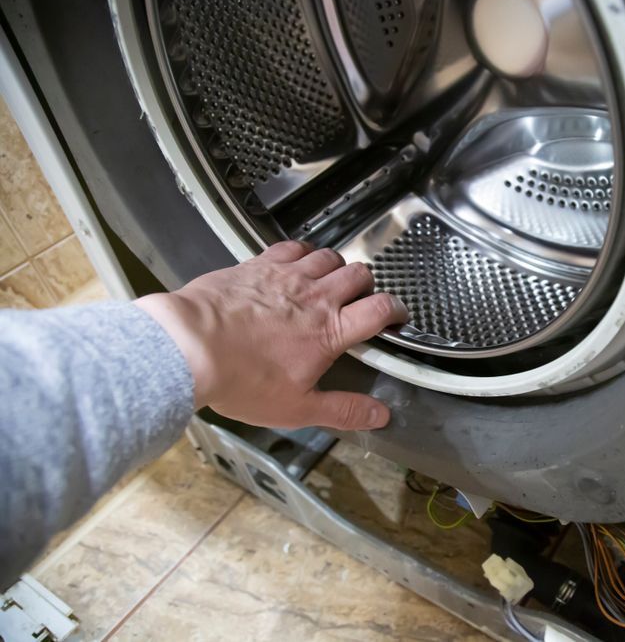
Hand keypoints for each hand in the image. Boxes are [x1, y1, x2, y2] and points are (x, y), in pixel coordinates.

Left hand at [134, 241, 407, 429]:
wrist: (188, 348)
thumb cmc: (240, 379)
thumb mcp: (296, 408)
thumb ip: (343, 410)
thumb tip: (378, 416)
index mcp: (330, 331)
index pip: (380, 309)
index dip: (396, 310)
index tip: (396, 315)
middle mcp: (315, 297)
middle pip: (359, 275)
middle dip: (367, 286)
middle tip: (361, 299)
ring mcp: (287, 276)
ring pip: (329, 256)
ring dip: (337, 267)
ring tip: (330, 281)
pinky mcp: (259, 264)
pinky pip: (293, 247)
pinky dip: (304, 252)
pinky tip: (297, 262)